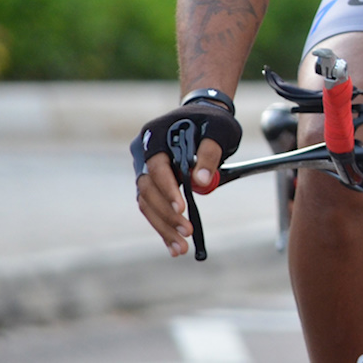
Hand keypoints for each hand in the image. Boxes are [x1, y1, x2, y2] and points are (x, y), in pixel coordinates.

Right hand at [132, 104, 240, 256]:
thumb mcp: (219, 131)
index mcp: (156, 135)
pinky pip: (152, 207)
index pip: (157, 167)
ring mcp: (145, 169)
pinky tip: (174, 245)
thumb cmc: (212, 121)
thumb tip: (200, 182)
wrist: (203, 114)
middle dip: (166, 214)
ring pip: (147, 203)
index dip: (168, 189)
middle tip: (186, 232)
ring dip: (163, 226)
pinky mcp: (152, 183)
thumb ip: (209, 154)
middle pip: (148, 190)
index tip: (183, 208)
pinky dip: (163, 226)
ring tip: (180, 248)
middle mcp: (144, 153)